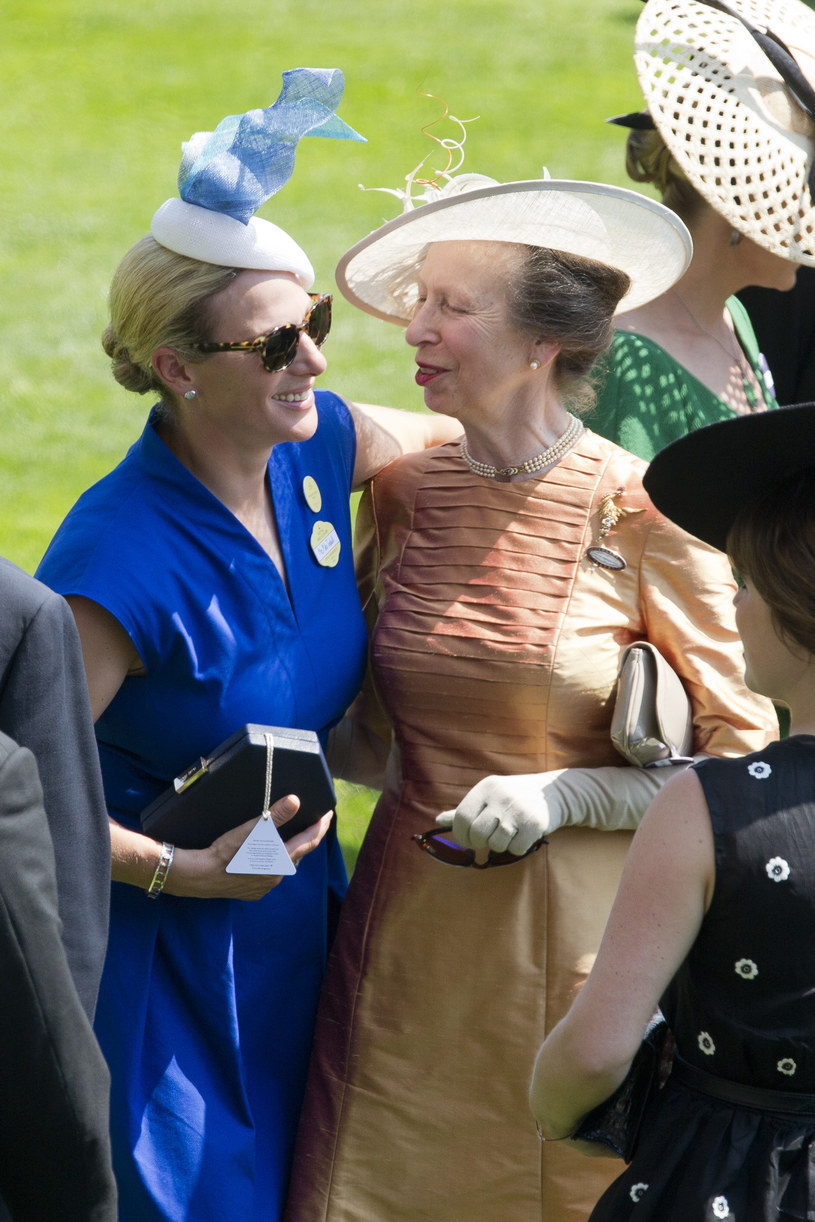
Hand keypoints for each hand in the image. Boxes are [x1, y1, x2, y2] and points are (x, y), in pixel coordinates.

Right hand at [166, 795, 333, 899]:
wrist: (200, 875)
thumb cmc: (225, 850)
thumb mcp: (251, 829)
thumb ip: (276, 815)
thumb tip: (295, 800)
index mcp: (281, 860)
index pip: (310, 841)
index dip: (321, 826)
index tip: (329, 814)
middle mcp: (277, 876)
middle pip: (297, 854)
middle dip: (304, 838)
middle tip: (309, 822)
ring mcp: (265, 887)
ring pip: (282, 866)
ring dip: (286, 852)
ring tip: (286, 838)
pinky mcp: (252, 893)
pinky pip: (268, 876)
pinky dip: (270, 864)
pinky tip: (263, 856)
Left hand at [437, 773, 555, 855]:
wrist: (553, 793)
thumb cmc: (514, 797)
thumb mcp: (489, 795)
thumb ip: (466, 809)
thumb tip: (438, 821)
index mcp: (486, 787)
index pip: (461, 817)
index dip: (461, 834)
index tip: (468, 839)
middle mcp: (500, 796)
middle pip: (477, 834)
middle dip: (480, 842)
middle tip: (489, 839)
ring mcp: (518, 810)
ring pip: (496, 844)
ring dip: (500, 845)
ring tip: (508, 834)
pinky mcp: (534, 824)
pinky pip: (515, 849)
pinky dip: (517, 848)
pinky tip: (522, 836)